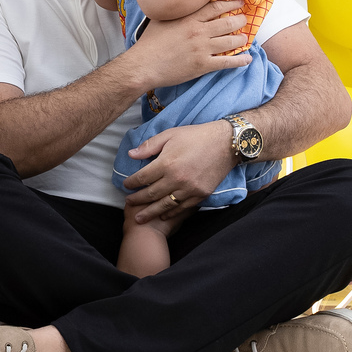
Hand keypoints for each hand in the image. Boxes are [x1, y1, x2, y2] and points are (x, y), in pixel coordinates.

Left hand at [122, 122, 237, 223]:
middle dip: (137, 200)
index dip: (132, 183)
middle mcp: (176, 179)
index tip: (125, 186)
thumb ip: (149, 146)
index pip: (143, 177)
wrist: (226, 143)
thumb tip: (131, 155)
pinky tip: (163, 216)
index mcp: (167, 163)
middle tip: (128, 203)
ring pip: (165, 205)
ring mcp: (189, 189)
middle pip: (151, 194)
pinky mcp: (201, 195)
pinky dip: (171, 213)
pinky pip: (182, 208)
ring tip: (139, 218)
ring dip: (150, 212)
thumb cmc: (196, 136)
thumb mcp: (170, 134)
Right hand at [127, 0, 250, 90]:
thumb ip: (175, 12)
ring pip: (231, 42)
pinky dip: (240, 61)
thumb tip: (180, 5)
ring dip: (241, 39)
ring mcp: (202, 49)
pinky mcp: (203, 65)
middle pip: (228, 23)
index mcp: (189, 19)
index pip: (216, 7)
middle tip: (244, 20)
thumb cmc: (149, 43)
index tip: (240, 1)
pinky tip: (247, 59)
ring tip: (244, 38)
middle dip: (240, 20)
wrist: (143, 65)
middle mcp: (199, 32)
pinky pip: (227, 62)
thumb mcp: (161, 20)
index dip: (231, 3)